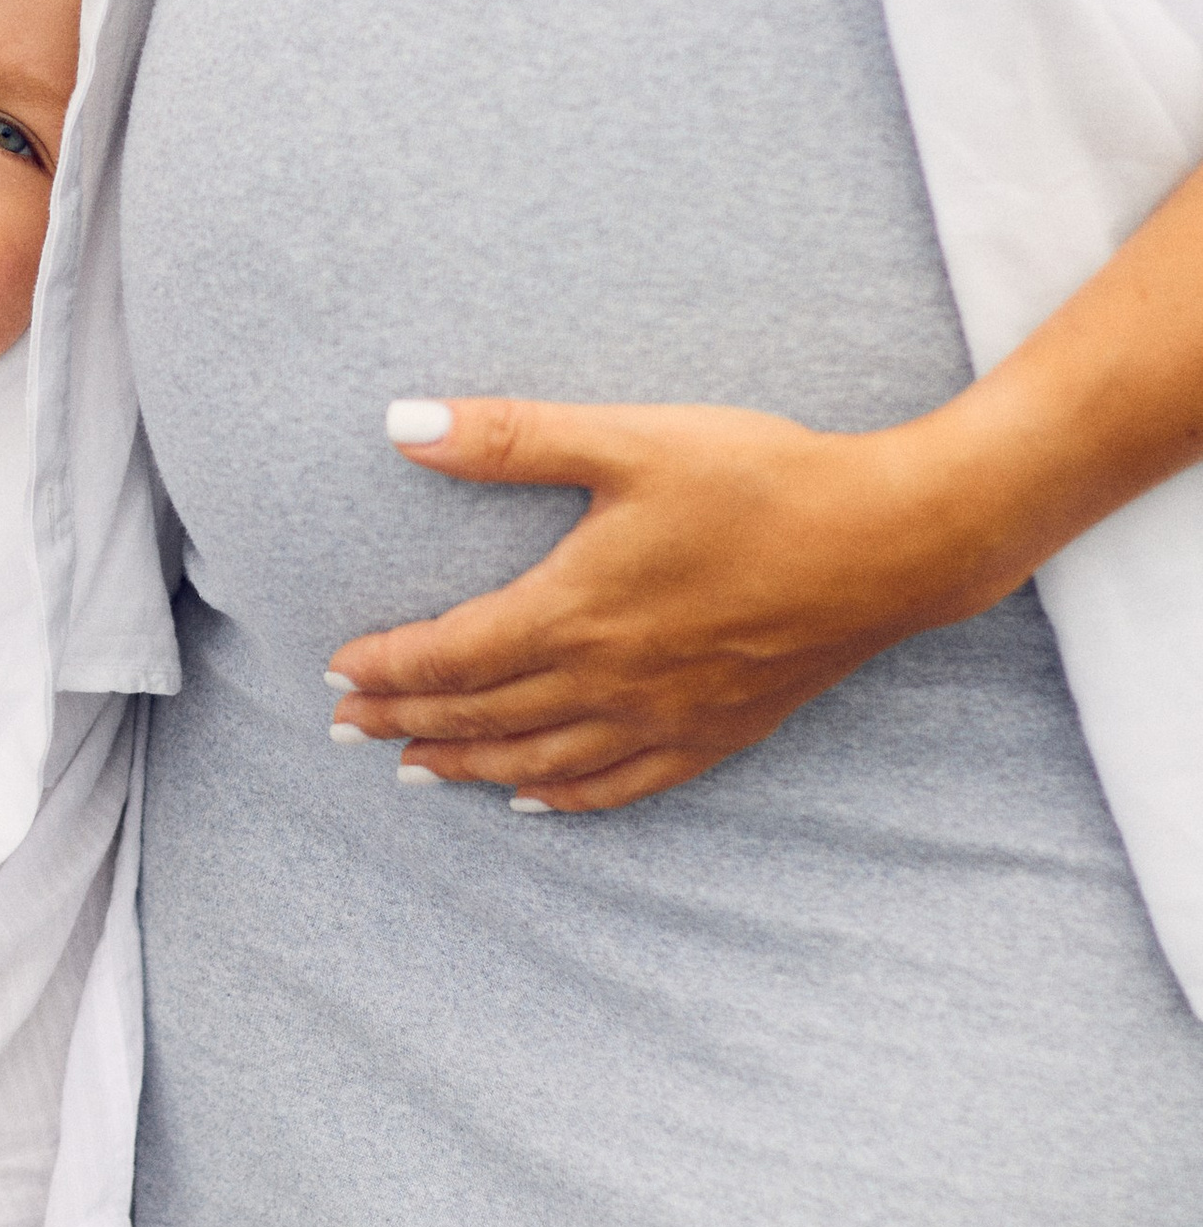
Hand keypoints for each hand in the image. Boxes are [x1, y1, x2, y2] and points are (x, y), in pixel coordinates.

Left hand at [325, 395, 1020, 809]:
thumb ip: (510, 437)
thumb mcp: (629, 439)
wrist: (891, 541)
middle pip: (482, 715)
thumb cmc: (761, 479)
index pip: (450, 655)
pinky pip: (621, 784)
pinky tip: (533, 802)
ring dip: (468, 766)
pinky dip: (564, 798)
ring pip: (540, 761)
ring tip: (414, 769)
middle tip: (345, 730)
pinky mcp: (717, 732)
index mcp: (575, 611)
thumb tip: (402, 424)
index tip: (336, 673)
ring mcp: (665, 717)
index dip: (386, 668)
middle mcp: (609, 680)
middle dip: (405, 722)